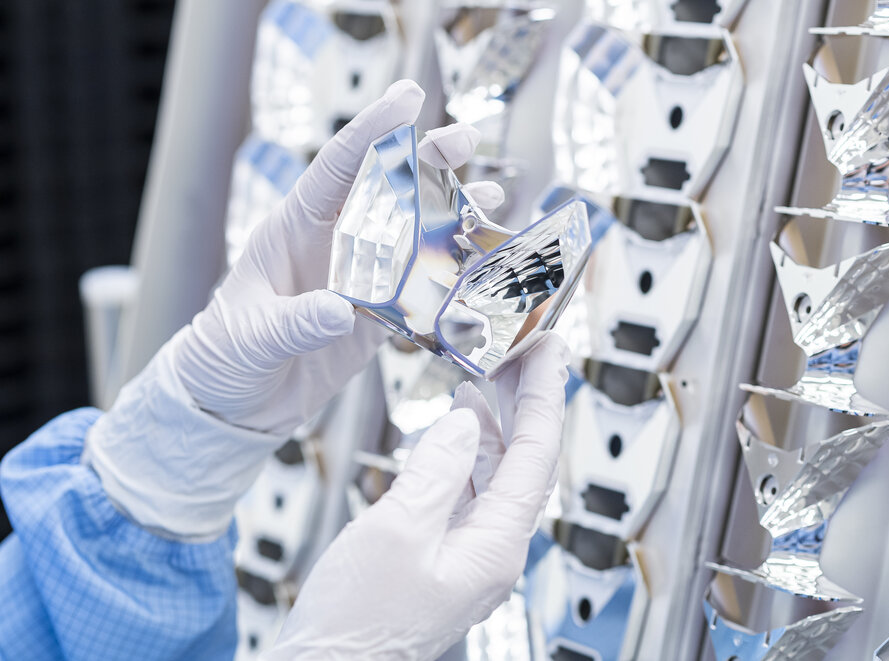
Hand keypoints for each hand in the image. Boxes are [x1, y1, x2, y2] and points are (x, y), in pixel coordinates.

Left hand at [84, 80, 503, 539]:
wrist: (235, 402)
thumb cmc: (224, 356)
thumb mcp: (249, 337)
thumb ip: (291, 323)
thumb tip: (337, 311)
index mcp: (294, 227)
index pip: (337, 167)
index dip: (372, 131)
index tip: (408, 99)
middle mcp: (334, 242)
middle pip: (387, 188)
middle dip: (427, 158)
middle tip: (465, 139)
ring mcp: (361, 276)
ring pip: (414, 231)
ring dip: (453, 211)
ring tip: (494, 194)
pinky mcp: (380, 313)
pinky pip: (423, 285)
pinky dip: (454, 271)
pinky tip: (484, 261)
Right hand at [262, 334, 568, 660]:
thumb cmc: (355, 628)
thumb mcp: (396, 532)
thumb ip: (437, 471)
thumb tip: (466, 423)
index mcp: (495, 546)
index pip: (536, 453)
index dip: (542, 395)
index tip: (547, 351)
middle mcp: (492, 552)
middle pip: (524, 460)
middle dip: (524, 402)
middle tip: (522, 352)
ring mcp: (470, 555)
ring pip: (496, 474)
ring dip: (494, 423)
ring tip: (487, 377)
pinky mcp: (444, 556)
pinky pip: (469, 492)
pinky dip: (465, 453)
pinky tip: (455, 432)